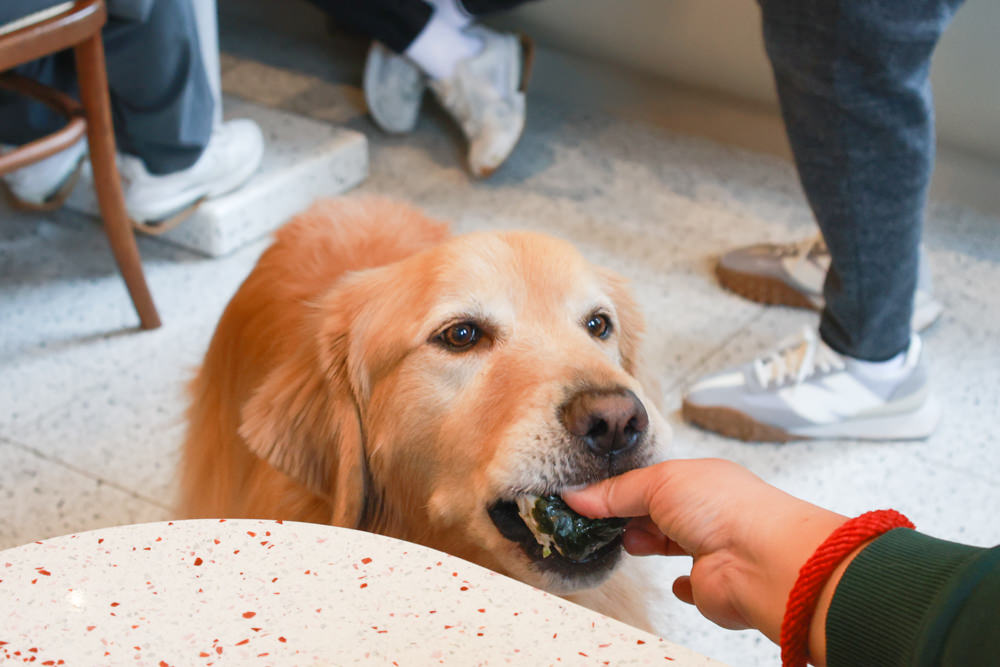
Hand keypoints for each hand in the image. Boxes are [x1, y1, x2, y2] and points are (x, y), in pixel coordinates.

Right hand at [563, 458, 847, 658]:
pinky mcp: (712, 586)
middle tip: (598, 520)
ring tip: (626, 544)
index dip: (622, 488)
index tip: (589, 496)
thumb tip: (577, 495)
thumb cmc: (722, 508)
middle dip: (633, 515)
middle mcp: (708, 512)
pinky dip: (682, 584)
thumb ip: (617, 491)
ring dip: (650, 542)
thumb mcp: (659, 483)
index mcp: (700, 479)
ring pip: (673, 543)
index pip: (654, 481)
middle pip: (661, 512)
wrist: (762, 562)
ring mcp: (711, 549)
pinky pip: (694, 585)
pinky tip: (674, 582)